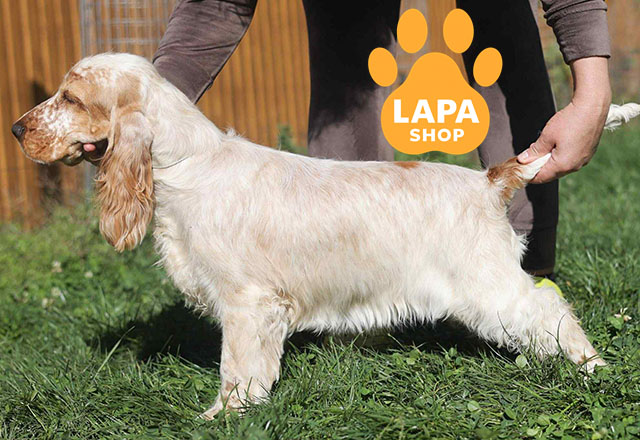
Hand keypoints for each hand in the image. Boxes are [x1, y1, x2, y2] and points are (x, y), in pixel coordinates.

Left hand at [517, 57, 610, 183]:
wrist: (593, 106)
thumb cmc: (569, 121)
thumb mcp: (546, 136)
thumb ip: (534, 151)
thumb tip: (522, 160)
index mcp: (563, 165)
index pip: (541, 177)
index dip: (528, 175)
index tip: (519, 169)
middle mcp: (575, 166)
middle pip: (552, 174)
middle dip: (538, 169)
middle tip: (527, 159)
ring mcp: (583, 160)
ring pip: (561, 167)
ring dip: (549, 162)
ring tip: (540, 151)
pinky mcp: (588, 153)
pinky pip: (571, 160)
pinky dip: (560, 157)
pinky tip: (554, 146)